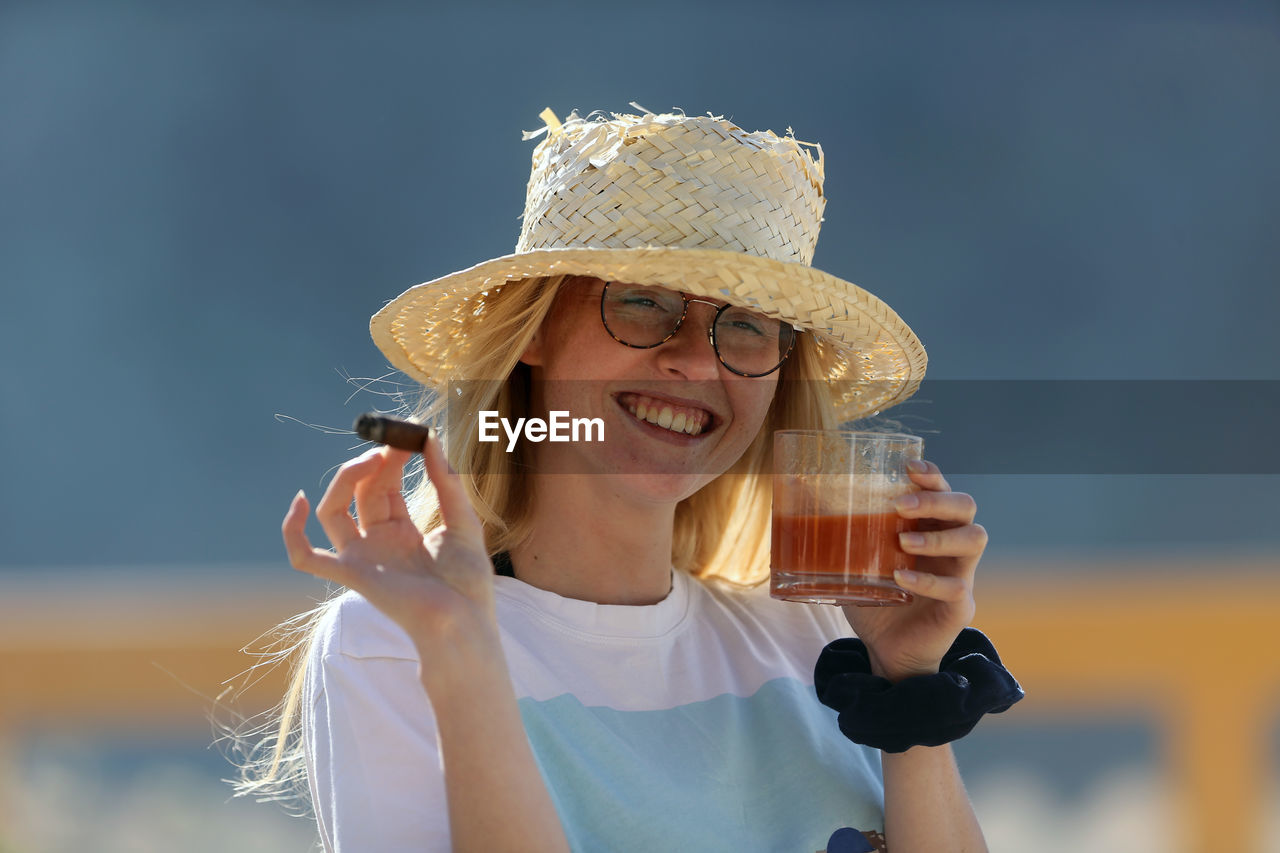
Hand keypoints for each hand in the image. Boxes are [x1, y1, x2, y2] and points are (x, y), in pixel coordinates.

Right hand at [281, 432, 498, 650]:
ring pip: (333, 510)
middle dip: (375, 461)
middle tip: (397, 442)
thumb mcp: (463, 521)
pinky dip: (292, 532)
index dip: (392, 456)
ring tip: (372, 459)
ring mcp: (362, 556)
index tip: (409, 433)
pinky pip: (307, 557)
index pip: (384, 483)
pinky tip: (300, 501)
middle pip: (361, 491)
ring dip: (345, 478)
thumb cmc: (468, 581)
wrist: (465, 621)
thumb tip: (432, 439)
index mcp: (401, 530)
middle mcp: (377, 540)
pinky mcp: (352, 574)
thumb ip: (447, 482)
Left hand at [840, 460, 986, 681]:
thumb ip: (832, 527)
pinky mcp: (960, 607)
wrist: (886, 650)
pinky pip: (957, 587)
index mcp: (929, 528)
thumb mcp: (850, 559)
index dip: (932, 476)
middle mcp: (950, 546)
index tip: (909, 467)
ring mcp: (960, 575)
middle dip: (936, 499)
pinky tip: (901, 579)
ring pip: (974, 539)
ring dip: (938, 537)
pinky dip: (927, 582)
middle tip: (900, 505)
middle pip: (965, 507)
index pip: (942, 490)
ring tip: (903, 542)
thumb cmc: (873, 597)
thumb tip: (792, 487)